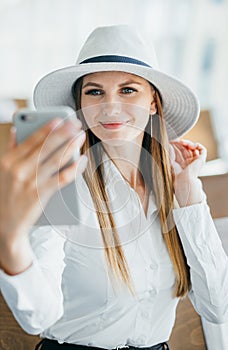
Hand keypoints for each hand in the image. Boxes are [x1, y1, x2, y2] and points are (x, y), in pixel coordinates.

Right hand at [0, 118, 86, 245]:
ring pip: (55, 160)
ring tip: (80, 137)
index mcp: (8, 161)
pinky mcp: (41, 195)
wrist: (4, 225)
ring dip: (70, 146)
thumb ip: (10, 150)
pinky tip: (81, 160)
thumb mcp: (2, 170)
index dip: (47, 128)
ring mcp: (31, 182)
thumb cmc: (5, 195)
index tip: (59, 119)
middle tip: (75, 124)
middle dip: (63, 133)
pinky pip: (62, 178)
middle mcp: (19, 170)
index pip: (31, 140)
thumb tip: (17, 132)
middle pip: (45, 147)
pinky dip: (73, 168)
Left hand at [169, 139, 206, 206]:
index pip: (181, 152)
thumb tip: (169, 145)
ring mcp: (196, 161)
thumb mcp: (171, 163)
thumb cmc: (177, 176)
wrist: (184, 181)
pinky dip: (198, 145)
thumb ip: (170, 154)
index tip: (172, 142)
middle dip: (182, 143)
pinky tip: (191, 145)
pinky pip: (202, 150)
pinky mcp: (201, 160)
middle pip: (187, 149)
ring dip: (189, 143)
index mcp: (183, 164)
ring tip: (183, 142)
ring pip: (194, 148)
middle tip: (178, 140)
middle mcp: (190, 162)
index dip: (178, 146)